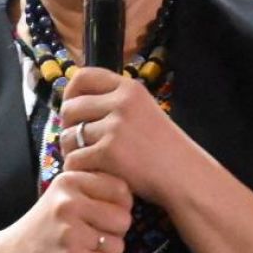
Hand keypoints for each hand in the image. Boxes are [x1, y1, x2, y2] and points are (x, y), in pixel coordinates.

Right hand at [5, 167, 132, 252]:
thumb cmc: (46, 226)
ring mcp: (70, 231)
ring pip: (118, 245)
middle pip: (124, 219)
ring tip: (82, 249)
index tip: (102, 214)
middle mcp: (69, 203)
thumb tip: (134, 193)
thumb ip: (93, 188)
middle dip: (114, 232)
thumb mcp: (63, 195)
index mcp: (70, 181)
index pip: (121, 189)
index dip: (119, 206)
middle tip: (91, 236)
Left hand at [57, 67, 186, 204]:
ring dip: (71, 151)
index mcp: (130, 88)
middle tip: (78, 143)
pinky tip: (92, 174)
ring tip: (88, 160)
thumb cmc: (163, 149)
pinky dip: (78, 170)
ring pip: (68, 136)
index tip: (72, 110)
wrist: (184, 176)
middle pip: (70, 108)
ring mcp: (115, 127)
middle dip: (68, 128)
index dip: (70, 93)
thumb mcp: (144, 111)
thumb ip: (115, 103)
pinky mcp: (109, 153)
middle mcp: (122, 103)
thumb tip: (75, 102)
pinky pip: (74, 160)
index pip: (83, 76)